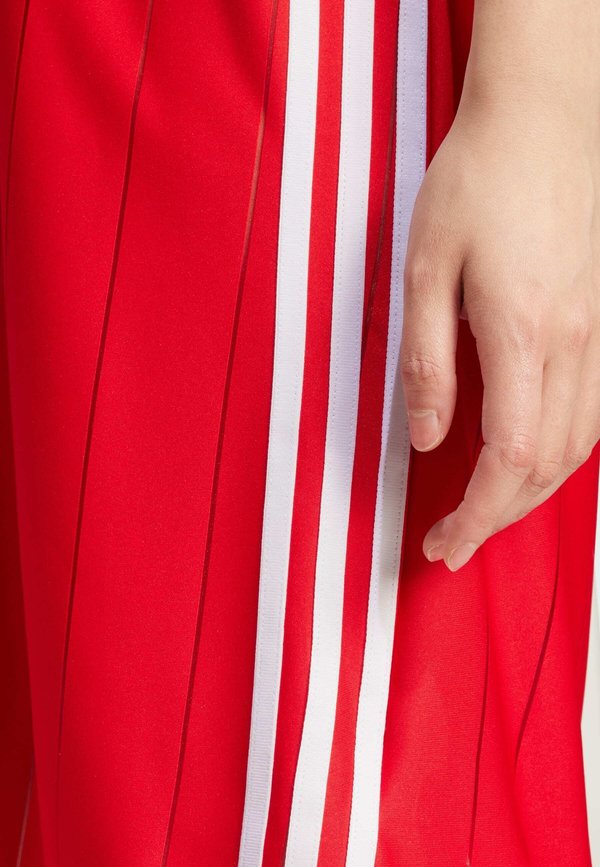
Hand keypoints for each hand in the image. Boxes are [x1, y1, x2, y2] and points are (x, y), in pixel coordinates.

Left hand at [400, 95, 599, 571]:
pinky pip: (591, 411)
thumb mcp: (425, 271)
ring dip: (531, 492)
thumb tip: (426, 437)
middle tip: (453, 542)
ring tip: (485, 513)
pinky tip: (528, 460)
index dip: (478, 514)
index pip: (510, 457)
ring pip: (578, 446)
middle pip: (548, 465)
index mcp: (523, 333)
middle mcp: (576, 343)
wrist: (543, 122)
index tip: (443, 544)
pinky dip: (558, 453)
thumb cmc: (476, 184)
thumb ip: (426, 363)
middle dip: (499, 517)